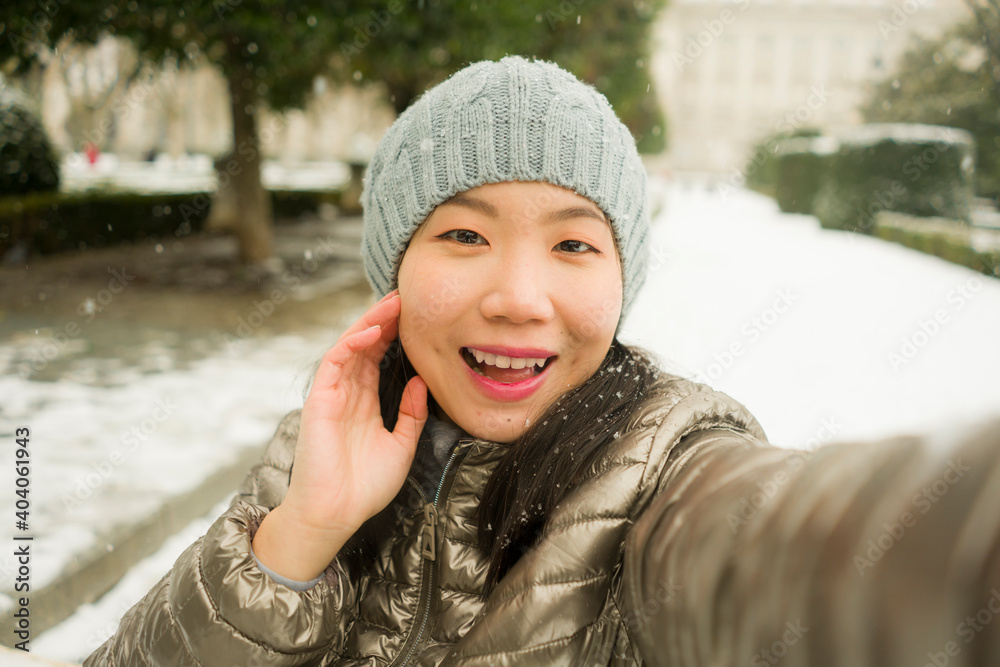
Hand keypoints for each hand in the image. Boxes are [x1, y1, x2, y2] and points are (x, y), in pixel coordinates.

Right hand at [252, 291, 427, 579]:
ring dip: (370, 322)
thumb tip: (423, 381)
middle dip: (384, 320)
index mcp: (364, 404)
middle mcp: (347, 394)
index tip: (415, 316)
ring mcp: (332, 395)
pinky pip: (335, 362)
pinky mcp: (319, 400)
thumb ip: (412, 414)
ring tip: (392, 303)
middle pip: (365, 346)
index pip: (378, 359)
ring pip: (350, 346)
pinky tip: (372, 330)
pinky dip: (352, 343)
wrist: (336, 513)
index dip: (394, 336)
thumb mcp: (402, 446)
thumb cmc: (365, 487)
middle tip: (406, 296)